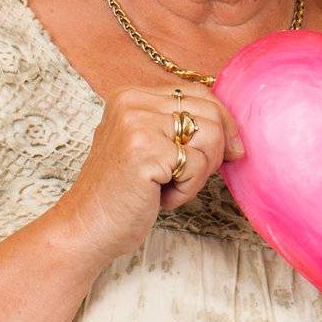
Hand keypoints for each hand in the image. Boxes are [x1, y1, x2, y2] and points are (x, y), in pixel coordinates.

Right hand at [52, 81, 243, 271]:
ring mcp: (136, 125)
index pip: (199, 93)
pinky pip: (196, 164)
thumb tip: (234, 130)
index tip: (231, 149)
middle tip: (190, 177)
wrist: (87, 228)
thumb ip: (178, 127)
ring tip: (170, 187)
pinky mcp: (144, 151)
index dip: (223, 122)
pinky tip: (161, 198)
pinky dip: (187, 190)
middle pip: (210, 113)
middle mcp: (131, 103)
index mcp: (131, 96)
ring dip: (200, 173)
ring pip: (210, 137)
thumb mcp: (149, 147)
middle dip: (215, 152)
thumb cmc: (123, 193)